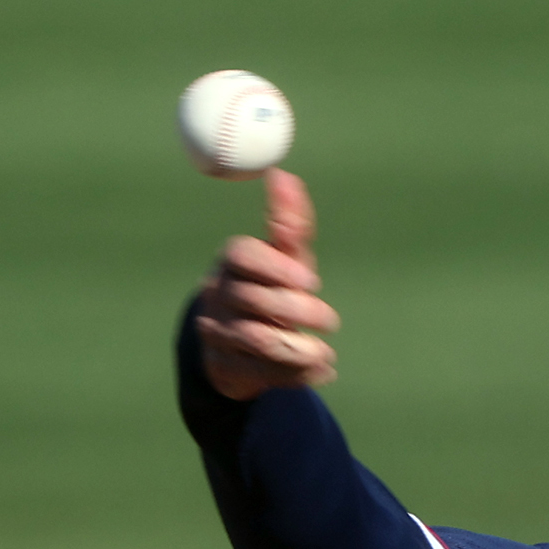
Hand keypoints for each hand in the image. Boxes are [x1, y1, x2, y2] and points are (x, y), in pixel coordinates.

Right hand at [193, 169, 338, 399]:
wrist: (238, 343)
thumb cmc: (270, 288)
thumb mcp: (284, 257)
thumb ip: (289, 223)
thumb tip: (283, 175)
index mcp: (232, 262)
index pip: (244, 255)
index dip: (277, 266)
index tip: (311, 280)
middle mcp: (219, 294)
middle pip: (253, 298)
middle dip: (297, 310)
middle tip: (331, 320)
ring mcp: (217, 332)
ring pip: (256, 339)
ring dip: (298, 348)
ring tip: (326, 353)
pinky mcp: (224, 367)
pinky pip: (260, 372)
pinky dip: (296, 374)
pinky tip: (321, 371)